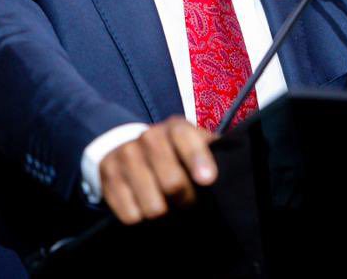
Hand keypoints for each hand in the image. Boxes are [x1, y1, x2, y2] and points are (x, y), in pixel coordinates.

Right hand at [98, 115, 216, 223]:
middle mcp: (148, 138)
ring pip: (153, 206)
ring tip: (167, 205)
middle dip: (186, 200)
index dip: (198, 160)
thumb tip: (238, 165)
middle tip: (188, 201)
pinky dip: (142, 218)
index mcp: (176, 128)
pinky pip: (131, 216)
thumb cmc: (173, 150)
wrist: (124, 146)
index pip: (187, 141)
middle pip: (172, 182)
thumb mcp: (194, 143)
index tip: (207, 180)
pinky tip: (145, 206)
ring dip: (165, 213)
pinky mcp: (108, 180)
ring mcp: (125, 158)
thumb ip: (214, 151)